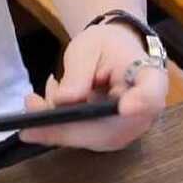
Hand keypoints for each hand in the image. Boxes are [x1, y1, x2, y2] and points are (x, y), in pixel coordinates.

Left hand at [19, 22, 167, 150]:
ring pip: (90, 137)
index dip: (141, 103)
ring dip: (54, 124)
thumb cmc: (105, 46)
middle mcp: (144, 113)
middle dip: (64, 124)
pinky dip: (55, 124)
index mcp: (150, 79)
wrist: (112, 52)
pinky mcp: (107, 136)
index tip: (125, 107)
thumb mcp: (89, 47)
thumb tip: (64, 101)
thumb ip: (78, 73)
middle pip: (109, 129)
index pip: (152, 95)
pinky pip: (80, 136)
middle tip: (31, 105)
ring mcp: (125, 129)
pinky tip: (42, 104)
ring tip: (32, 100)